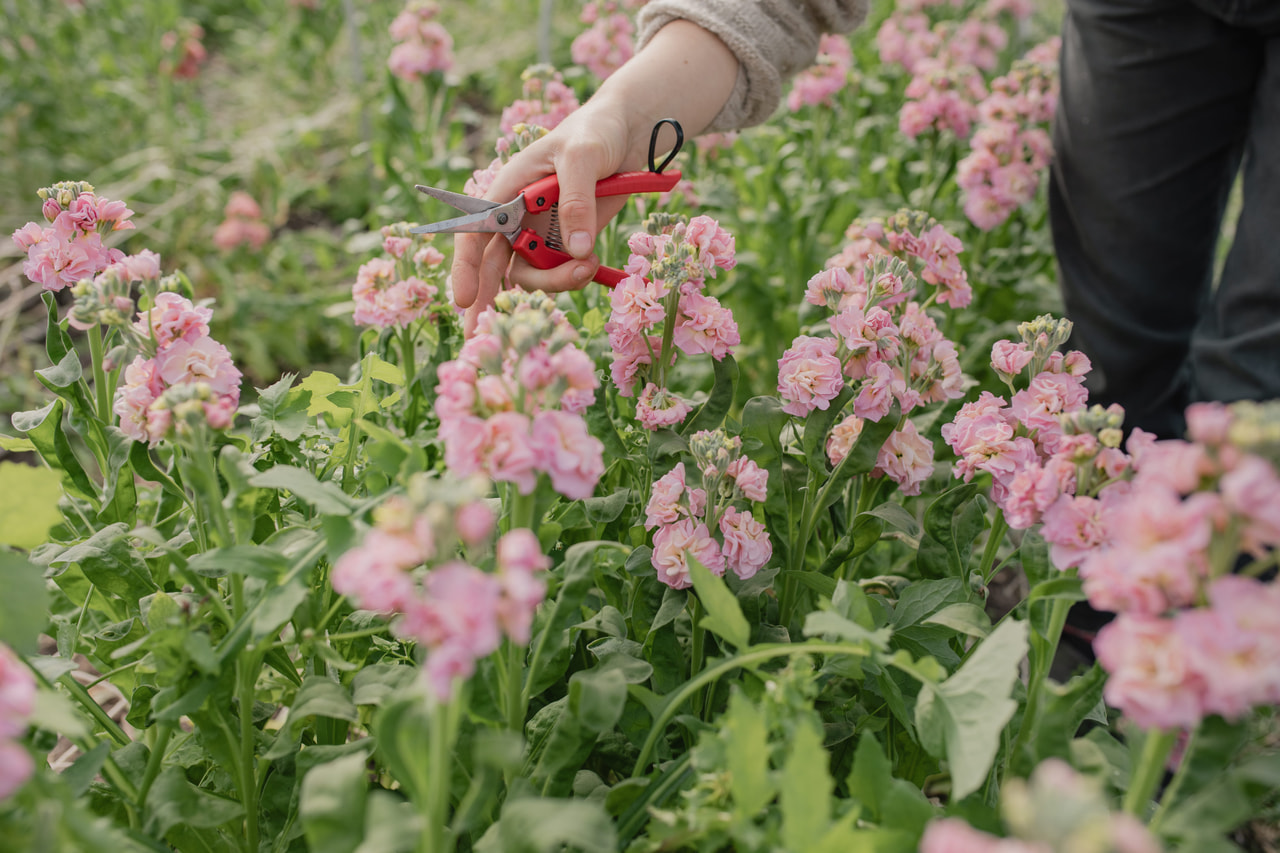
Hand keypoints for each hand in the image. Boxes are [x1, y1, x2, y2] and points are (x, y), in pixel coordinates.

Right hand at [450, 102, 638, 334]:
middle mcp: (517, 218)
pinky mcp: (568, 244)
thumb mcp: (581, 157)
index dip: (465, 267)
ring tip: (584, 268)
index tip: (464, 299)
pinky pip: (561, 274)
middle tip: (480, 337)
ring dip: (554, 283)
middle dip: (487, 300)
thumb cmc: (593, 133)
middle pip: (494, 266)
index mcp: (506, 190)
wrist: (628, 135)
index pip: (475, 233)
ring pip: (531, 276)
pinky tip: (591, 265)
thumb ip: (576, 202)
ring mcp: (542, 234)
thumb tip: (576, 252)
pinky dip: (573, 278)